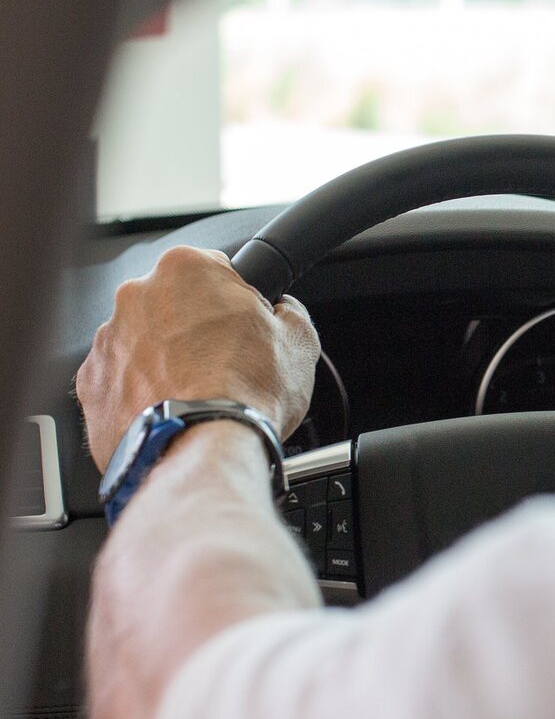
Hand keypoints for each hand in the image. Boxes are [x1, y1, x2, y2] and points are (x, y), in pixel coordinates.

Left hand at [77, 246, 319, 469]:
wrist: (200, 450)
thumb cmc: (246, 392)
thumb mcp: (300, 341)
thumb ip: (289, 311)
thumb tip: (284, 312)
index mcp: (186, 269)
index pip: (216, 270)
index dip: (238, 301)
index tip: (246, 326)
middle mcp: (137, 295)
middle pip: (174, 304)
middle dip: (196, 329)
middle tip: (226, 364)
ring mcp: (107, 340)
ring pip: (144, 342)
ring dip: (167, 360)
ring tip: (198, 394)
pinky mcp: (90, 383)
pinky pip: (121, 379)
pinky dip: (143, 392)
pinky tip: (172, 410)